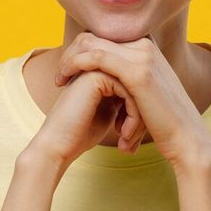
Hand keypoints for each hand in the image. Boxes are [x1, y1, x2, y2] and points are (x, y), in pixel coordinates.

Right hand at [31, 64, 146, 169]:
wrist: (58, 145)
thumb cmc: (83, 133)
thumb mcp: (112, 111)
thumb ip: (126, 96)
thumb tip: (152, 96)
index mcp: (102, 70)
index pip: (136, 85)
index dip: (139, 111)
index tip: (133, 137)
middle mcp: (99, 64)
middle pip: (139, 85)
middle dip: (141, 115)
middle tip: (132, 141)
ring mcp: (96, 66)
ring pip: (137, 88)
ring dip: (138, 118)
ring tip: (128, 141)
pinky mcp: (95, 74)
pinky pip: (130, 91)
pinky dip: (133, 117)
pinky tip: (123, 135)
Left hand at [54, 33, 210, 166]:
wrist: (187, 139)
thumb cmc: (164, 124)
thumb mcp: (144, 95)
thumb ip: (127, 81)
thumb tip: (106, 81)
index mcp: (147, 47)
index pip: (104, 37)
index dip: (81, 51)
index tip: (67, 71)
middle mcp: (145, 45)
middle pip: (95, 36)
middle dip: (72, 53)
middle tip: (60, 76)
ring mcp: (143, 55)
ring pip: (92, 44)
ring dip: (71, 60)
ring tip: (60, 81)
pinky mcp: (138, 71)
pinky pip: (97, 58)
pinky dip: (76, 65)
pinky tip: (66, 80)